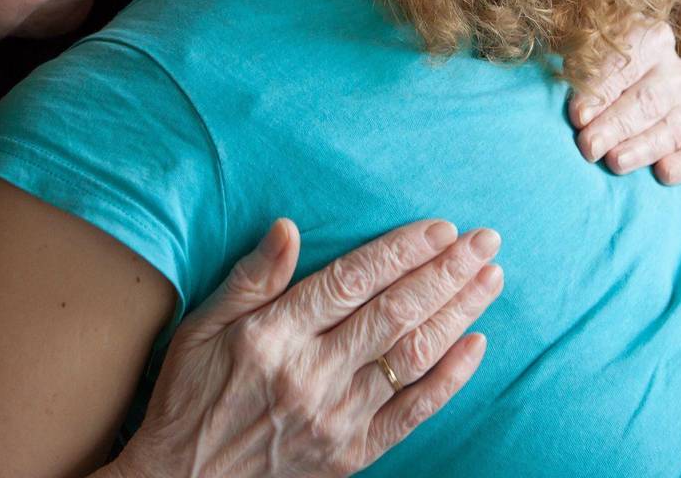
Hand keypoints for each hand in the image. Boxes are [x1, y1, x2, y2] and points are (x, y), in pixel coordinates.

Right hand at [111, 218, 500, 477]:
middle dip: (446, 273)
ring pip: (411, 357)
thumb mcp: (202, 326)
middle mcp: (310, 374)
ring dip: (458, 314)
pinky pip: (414, 412)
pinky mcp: (352, 452)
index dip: (401, 251)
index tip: (440, 228)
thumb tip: (288, 228)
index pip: (352, 281)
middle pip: (394, 313)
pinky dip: (450, 378)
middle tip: (484, 241)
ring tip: (490, 280)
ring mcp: (336, 418)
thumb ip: (251, 278)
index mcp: (273, 335)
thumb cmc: (190, 393)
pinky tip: (476, 344)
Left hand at [569, 20, 680, 184]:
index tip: (578, 117)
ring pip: (670, 128)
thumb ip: (580, 75)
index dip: (601, 92)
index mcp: (650, 39)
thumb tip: (582, 116)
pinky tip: (663, 173)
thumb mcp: (577, 55)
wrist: (611, 85)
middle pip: (648, 101)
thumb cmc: (586, 67)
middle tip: (589, 147)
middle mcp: (675, 72)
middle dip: (616, 126)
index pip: (626, 66)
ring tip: (615, 162)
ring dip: (642, 148)